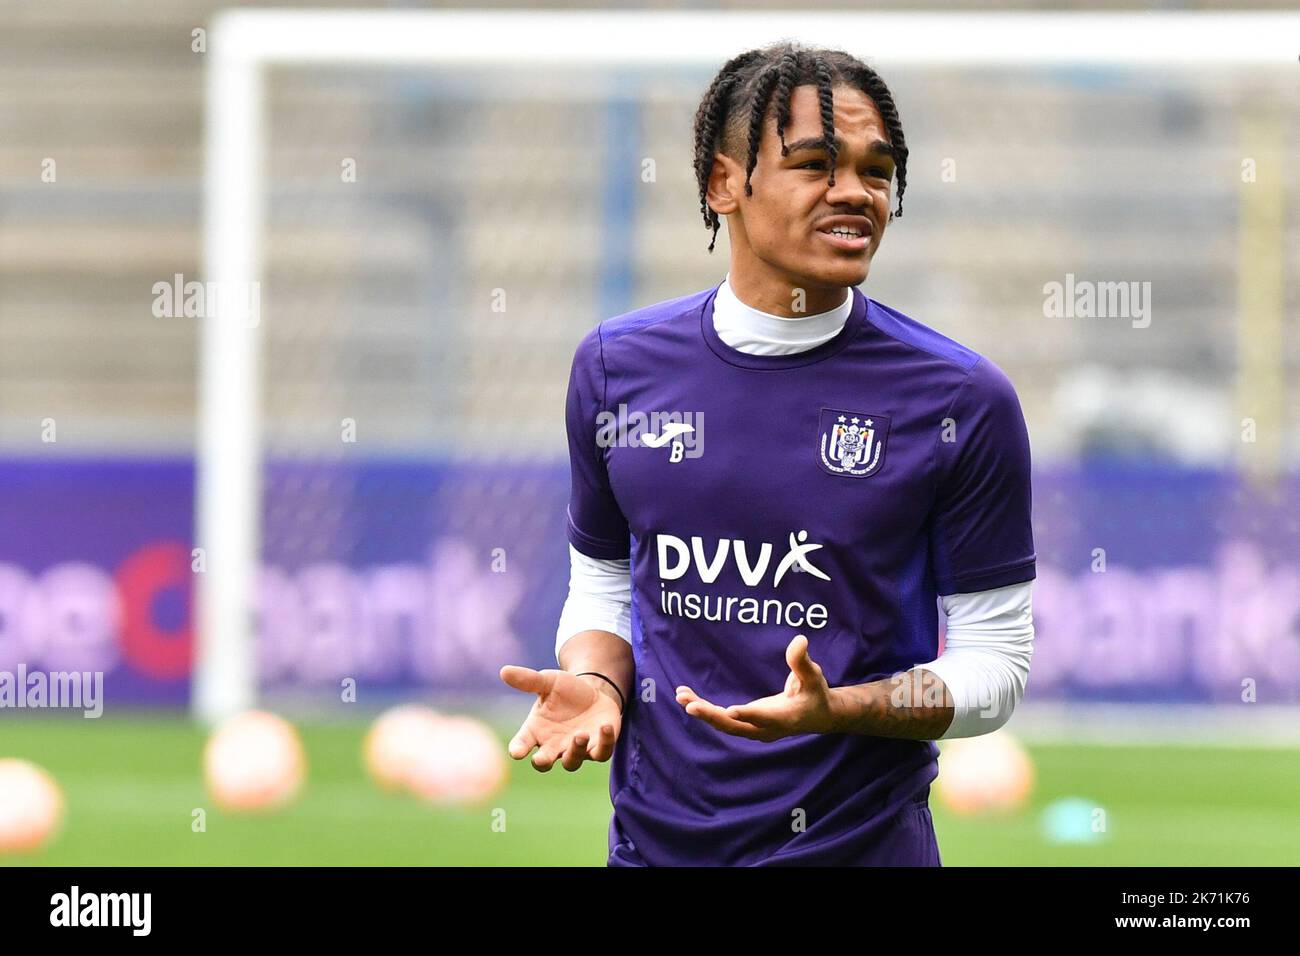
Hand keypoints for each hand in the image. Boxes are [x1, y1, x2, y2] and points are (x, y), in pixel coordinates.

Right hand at [499, 665, 621, 771]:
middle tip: (542, 759)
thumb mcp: (547, 681)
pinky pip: (601, 752)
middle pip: (544, 763)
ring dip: (575, 751)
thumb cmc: (565, 690)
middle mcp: (553, 745)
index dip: (518, 749)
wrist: (593, 692)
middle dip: (543, 762)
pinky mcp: (598, 747)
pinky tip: (605, 727)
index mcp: (535, 732)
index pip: (521, 745)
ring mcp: (576, 749)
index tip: (516, 752)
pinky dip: (605, 742)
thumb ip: (528, 680)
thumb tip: (504, 671)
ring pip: (573, 761)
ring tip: (580, 735)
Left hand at [676, 635, 836, 740]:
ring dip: (702, 712)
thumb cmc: (816, 694)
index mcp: (784, 718)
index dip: (747, 715)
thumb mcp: (814, 677)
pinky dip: (705, 710)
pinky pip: (722, 719)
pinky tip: (687, 697)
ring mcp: (754, 729)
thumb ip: (802, 661)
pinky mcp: (746, 724)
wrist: (818, 716)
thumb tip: (799, 640)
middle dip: (711, 716)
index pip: (763, 718)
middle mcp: (765, 729)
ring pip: (724, 724)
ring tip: (681, 695)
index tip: (729, 710)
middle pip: (734, 726)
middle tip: (689, 705)